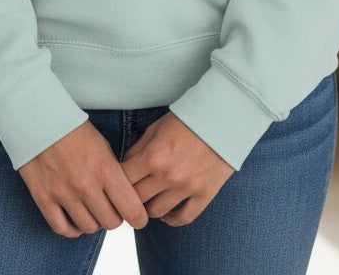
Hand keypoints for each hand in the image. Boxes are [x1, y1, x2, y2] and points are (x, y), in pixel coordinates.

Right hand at [18, 120, 149, 237]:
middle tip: (112, 209)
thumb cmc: (74, 129)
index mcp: (105, 168)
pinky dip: (72, 229)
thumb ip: (114, 172)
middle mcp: (86, 184)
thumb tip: (124, 197)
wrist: (40, 119)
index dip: (138, 217)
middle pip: (111, 222)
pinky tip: (76, 221)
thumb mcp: (103, 145)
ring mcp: (63, 193)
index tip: (138, 218)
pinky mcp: (44, 198)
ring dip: (94, 222)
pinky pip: (62, 228)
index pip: (130, 208)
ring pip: (88, 227)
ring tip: (93, 211)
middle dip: (115, 217)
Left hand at [120, 112, 235, 226]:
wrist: (223, 117)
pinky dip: (172, 219)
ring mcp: (186, 187)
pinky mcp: (204, 194)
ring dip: (148, 208)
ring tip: (148, 201)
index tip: (115, 182)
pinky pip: (184, 218)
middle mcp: (167, 175)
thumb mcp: (156, 127)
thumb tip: (124, 167)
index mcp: (152, 156)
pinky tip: (167, 214)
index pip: (122, 180)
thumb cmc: (187, 119)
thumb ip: (138, 149)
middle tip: (128, 194)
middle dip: (129, 196)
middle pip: (136, 199)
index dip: (115, 181)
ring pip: (156, 212)